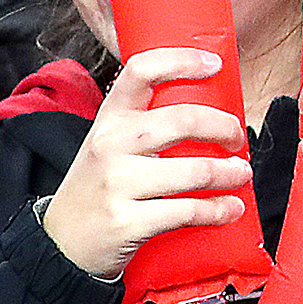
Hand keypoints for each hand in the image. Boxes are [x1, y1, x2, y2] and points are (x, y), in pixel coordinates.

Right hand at [42, 48, 252, 280]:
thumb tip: (208, 109)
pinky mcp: (128, 221)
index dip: (182, 61)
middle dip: (224, 127)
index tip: (215, 64)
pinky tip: (231, 208)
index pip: (141, 71)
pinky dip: (219, 210)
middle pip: (182, 120)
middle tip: (238, 138)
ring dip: (230, 172)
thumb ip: (144, 123)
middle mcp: (111, 144)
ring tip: (241, 173)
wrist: (61, 242)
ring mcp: (118, 183)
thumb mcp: (109, 144)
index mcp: (109, 118)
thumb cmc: (99, 187)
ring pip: (195, 171)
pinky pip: (188, 211)